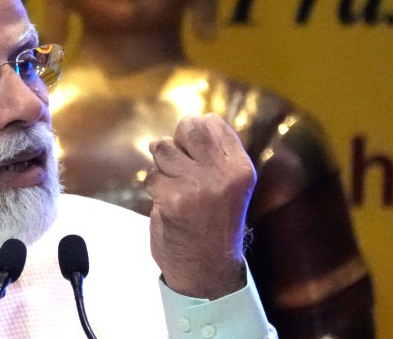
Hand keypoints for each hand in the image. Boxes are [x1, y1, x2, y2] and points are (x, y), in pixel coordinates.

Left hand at [144, 113, 255, 298]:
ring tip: (174, 186)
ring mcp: (198, 186)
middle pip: (189, 127)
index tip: (192, 150)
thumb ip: (215, 155)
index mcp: (241, 168)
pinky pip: (151, 176)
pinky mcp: (174, 199)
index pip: (213, 123)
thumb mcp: (229, 186)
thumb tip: (191, 121)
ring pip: (164, 149)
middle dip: (176, 140)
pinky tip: (168, 204)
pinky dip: (154, 189)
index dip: (196, 131)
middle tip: (178, 162)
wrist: (208, 270)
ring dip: (162, 166)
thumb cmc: (214, 224)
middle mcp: (223, 174)